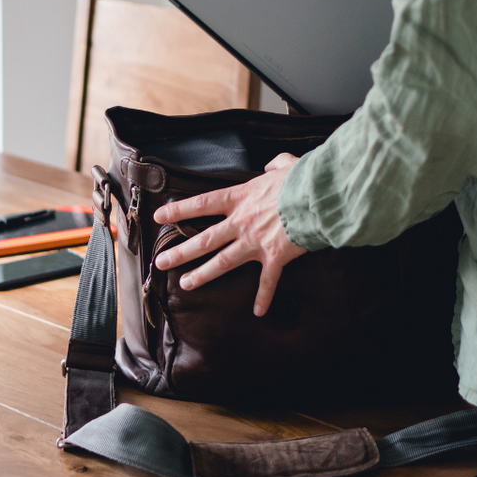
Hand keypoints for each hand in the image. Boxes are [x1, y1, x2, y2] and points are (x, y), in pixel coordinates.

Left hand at [152, 153, 304, 315]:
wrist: (316, 197)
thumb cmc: (301, 179)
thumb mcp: (285, 164)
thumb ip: (275, 164)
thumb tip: (272, 165)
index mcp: (241, 198)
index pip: (203, 204)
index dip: (179, 211)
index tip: (160, 217)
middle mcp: (242, 222)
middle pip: (204, 239)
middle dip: (181, 251)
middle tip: (161, 261)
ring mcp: (255, 242)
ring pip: (222, 261)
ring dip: (202, 274)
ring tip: (185, 284)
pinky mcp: (274, 257)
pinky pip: (267, 281)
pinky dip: (264, 297)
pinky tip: (258, 312)